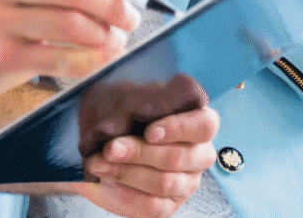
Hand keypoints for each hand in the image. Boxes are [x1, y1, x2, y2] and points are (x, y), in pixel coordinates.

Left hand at [77, 104, 218, 217]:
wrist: (108, 136)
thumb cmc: (126, 111)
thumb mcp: (130, 97)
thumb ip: (132, 102)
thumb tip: (116, 112)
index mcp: (198, 121)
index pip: (204, 126)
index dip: (178, 128)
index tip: (149, 131)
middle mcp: (199, 154)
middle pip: (178, 157)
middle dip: (139, 153)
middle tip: (110, 148)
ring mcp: (187, 182)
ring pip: (163, 183)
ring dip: (127, 172)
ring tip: (98, 162)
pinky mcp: (170, 204)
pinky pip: (151, 205)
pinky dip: (125, 192)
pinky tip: (107, 179)